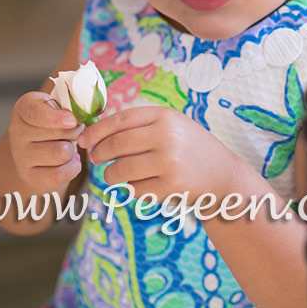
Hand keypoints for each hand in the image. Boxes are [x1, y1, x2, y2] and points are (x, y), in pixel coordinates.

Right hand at [8, 91, 84, 191]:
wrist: (40, 147)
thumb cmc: (55, 121)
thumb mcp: (58, 105)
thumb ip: (69, 104)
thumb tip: (84, 109)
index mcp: (24, 107)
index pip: (35, 112)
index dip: (55, 117)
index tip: (72, 120)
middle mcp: (17, 131)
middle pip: (56, 133)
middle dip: (74, 131)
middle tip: (74, 130)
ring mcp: (20, 156)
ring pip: (60, 153)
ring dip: (73, 149)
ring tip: (69, 145)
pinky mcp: (29, 176)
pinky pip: (58, 174)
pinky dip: (72, 167)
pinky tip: (70, 160)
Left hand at [79, 105, 236, 203]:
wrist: (222, 175)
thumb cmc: (189, 147)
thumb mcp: (171, 125)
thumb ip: (139, 124)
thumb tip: (95, 133)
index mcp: (164, 116)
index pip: (119, 120)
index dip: (96, 131)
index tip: (84, 139)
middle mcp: (166, 137)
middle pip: (116, 145)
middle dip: (99, 153)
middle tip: (95, 158)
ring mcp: (169, 163)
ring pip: (119, 171)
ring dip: (110, 175)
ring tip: (115, 175)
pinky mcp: (171, 188)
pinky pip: (134, 190)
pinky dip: (131, 190)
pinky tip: (142, 185)